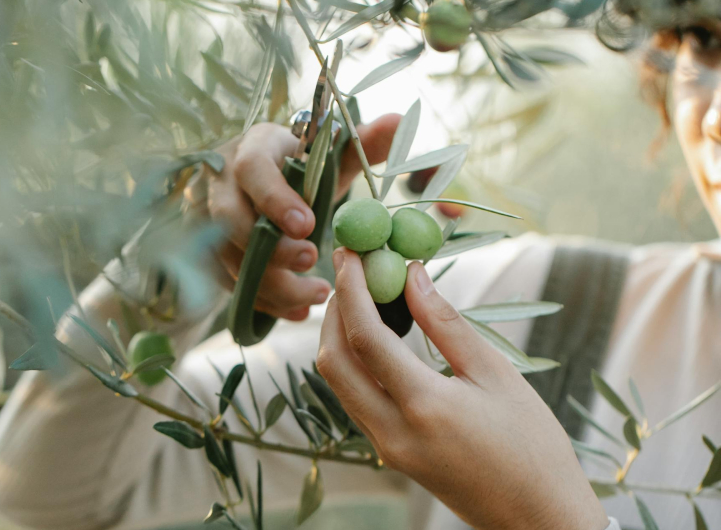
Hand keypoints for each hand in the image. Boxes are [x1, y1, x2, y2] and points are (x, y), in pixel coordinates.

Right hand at [192, 115, 399, 320]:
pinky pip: (230, 284)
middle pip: (229, 220)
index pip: (251, 169)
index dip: (275, 199)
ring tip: (317, 295)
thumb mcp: (332, 153)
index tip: (309, 225)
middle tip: (311, 261)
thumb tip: (399, 120)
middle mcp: (222, 182)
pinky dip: (265, 302)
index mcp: (253, 148)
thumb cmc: (302, 166)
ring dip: (272, 284)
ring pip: (228, 259)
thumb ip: (365, 141)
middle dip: (270, 248)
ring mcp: (209, 220)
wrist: (268, 181)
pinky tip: (298, 311)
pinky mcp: (211, 252)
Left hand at [317, 248, 608, 529]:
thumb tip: (413, 276)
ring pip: (338, 382)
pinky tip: (375, 337)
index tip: (351, 253)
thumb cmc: (532, 445)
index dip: (351, 289)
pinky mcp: (389, 454)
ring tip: (362, 295)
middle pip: (333, 361)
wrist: (537, 519)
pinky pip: (355, 400)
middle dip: (334, 310)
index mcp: (424, 407)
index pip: (365, 338)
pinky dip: (354, 362)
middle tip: (351, 271)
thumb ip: (446, 324)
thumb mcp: (496, 375)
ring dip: (339, 335)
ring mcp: (386, 447)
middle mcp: (392, 431)